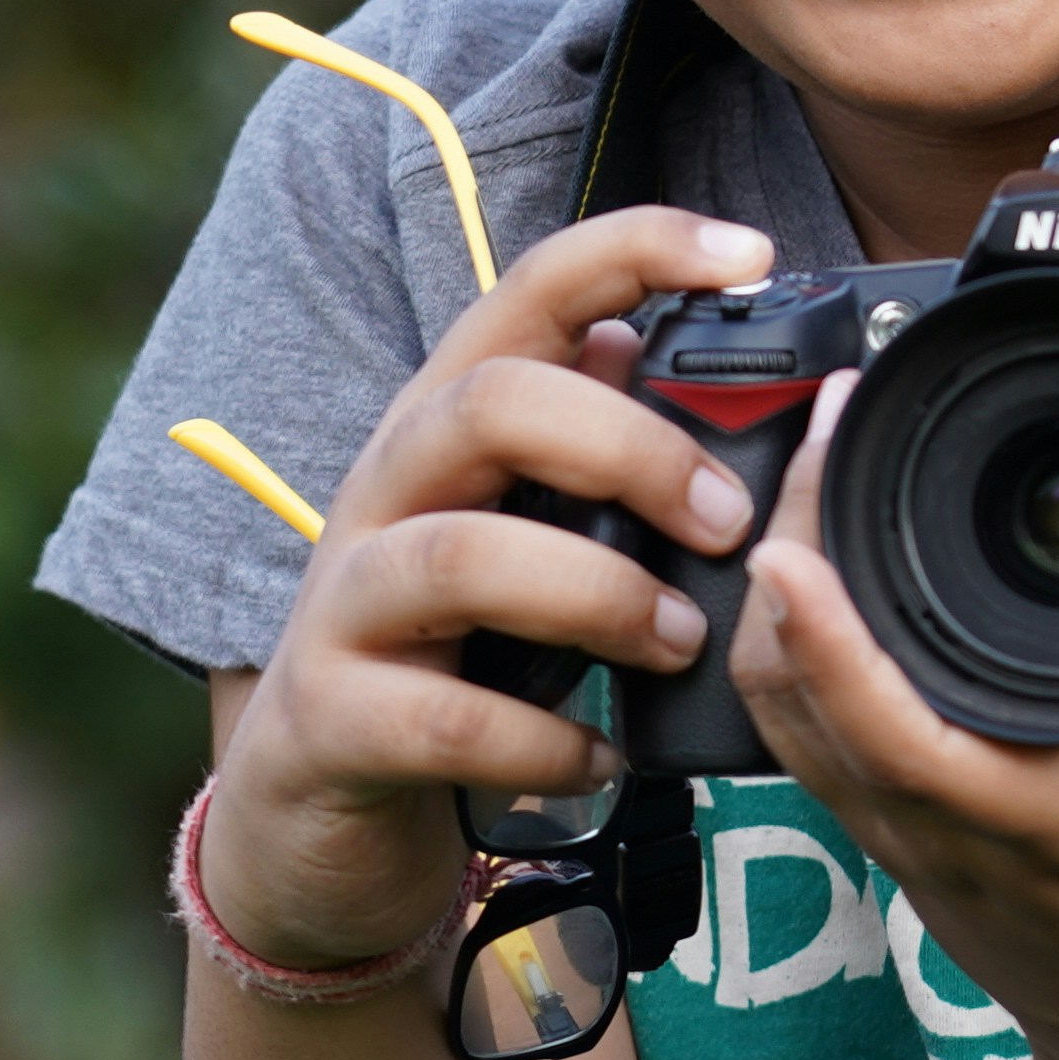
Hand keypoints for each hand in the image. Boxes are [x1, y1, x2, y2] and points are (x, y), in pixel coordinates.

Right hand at [198, 204, 781, 971]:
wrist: (308, 808)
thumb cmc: (446, 654)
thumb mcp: (526, 537)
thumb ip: (591, 457)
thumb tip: (670, 353)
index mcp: (447, 425)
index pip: (529, 292)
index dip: (637, 250)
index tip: (750, 255)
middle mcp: (386, 490)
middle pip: (492, 405)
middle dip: (632, 450)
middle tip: (728, 520)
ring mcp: (344, 604)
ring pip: (464, 556)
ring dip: (599, 596)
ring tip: (679, 641)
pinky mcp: (331, 719)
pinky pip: (446, 720)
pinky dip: (546, 742)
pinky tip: (605, 758)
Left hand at [733, 373, 1058, 1059]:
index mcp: (1054, 817)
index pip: (905, 733)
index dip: (834, 643)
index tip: (793, 546)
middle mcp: (950, 834)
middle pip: (802, 695)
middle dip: (796, 543)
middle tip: (838, 414)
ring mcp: (900, 842)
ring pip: (781, 711)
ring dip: (777, 591)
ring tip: (827, 461)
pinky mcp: (883, 836)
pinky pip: (799, 729)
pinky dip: (791, 638)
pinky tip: (830, 555)